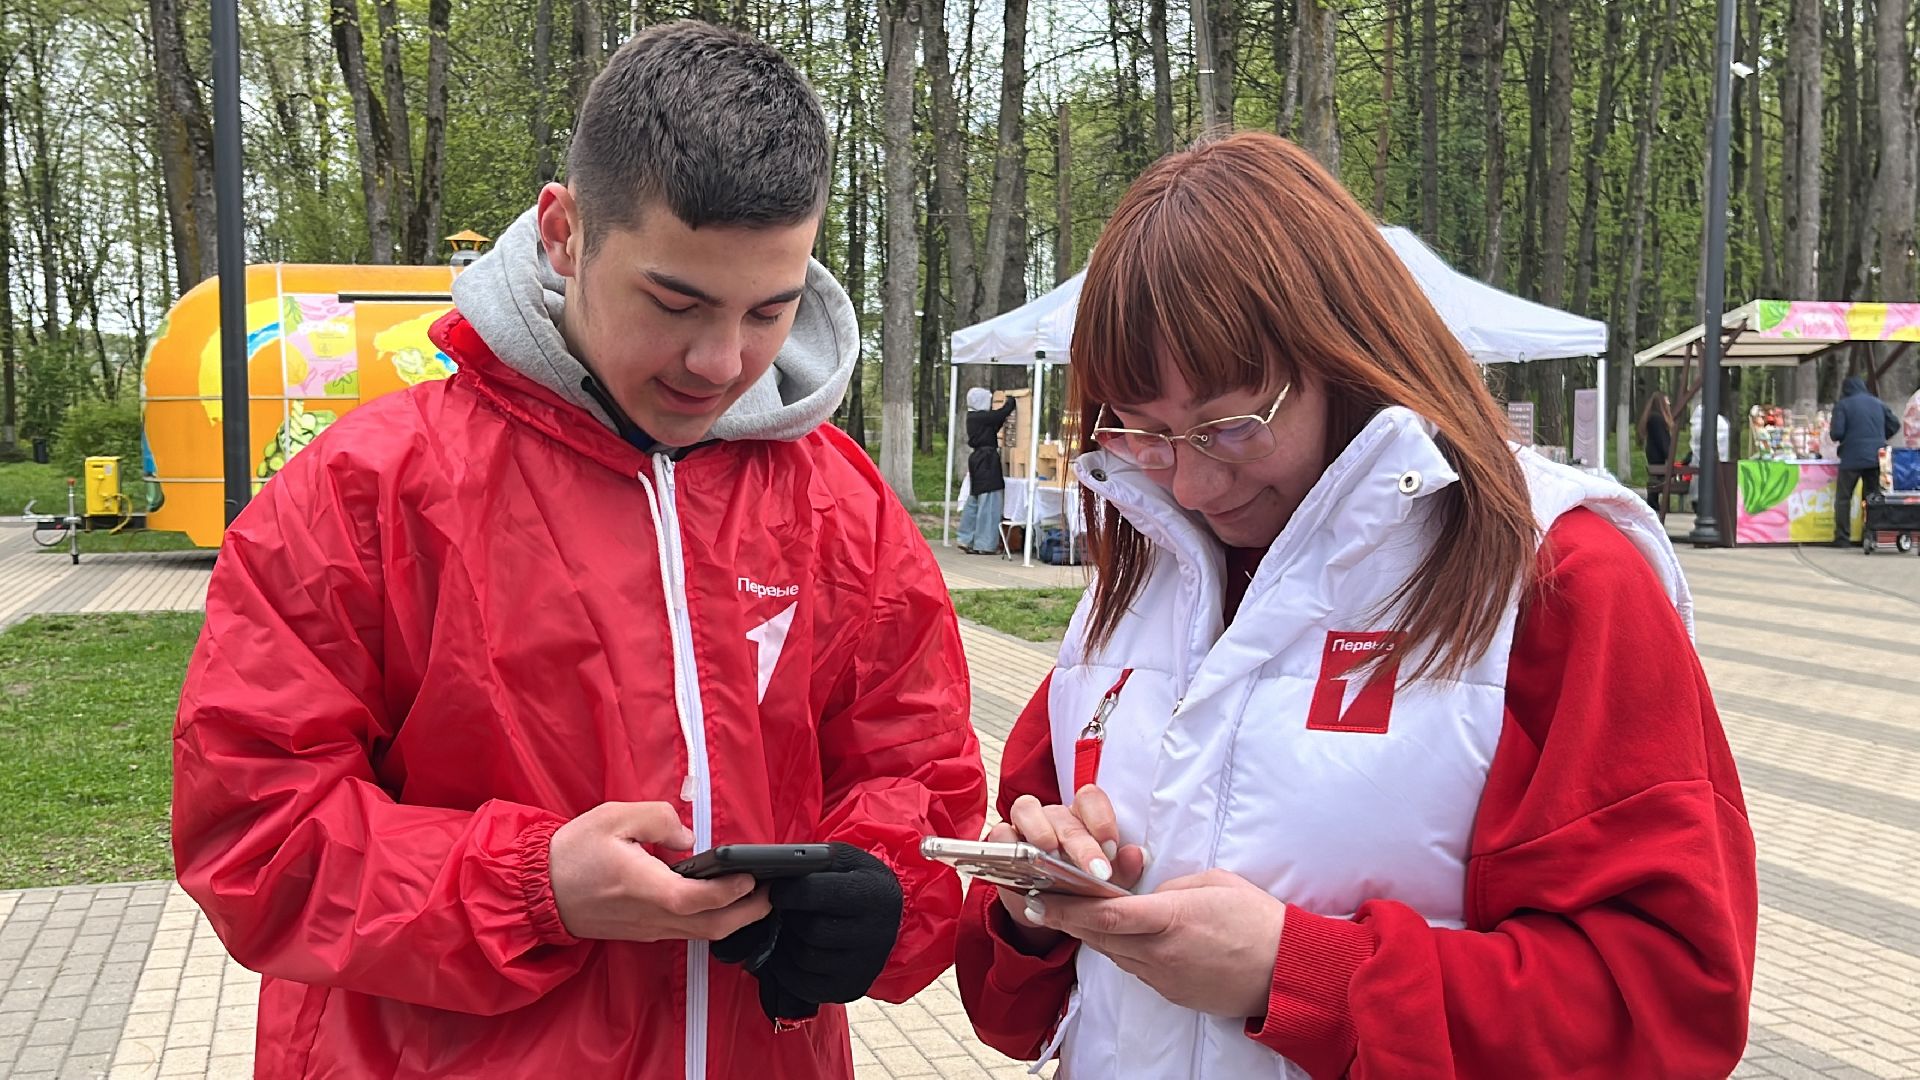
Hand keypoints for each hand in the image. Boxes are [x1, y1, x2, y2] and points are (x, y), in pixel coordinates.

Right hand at [548, 802, 770, 942]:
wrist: (535, 889)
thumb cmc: (572, 853)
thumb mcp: (613, 817)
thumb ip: (658, 819)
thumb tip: (689, 836)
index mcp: (645, 889)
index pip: (699, 900)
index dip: (731, 891)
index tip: (753, 876)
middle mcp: (651, 917)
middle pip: (710, 928)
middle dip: (747, 913)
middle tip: (772, 893)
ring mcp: (647, 929)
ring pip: (700, 934)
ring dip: (733, 919)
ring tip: (756, 896)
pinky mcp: (642, 931)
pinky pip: (685, 933)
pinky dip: (711, 922)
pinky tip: (721, 903)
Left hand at [718, 843, 903, 1021]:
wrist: (890, 917)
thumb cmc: (859, 881)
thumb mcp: (846, 860)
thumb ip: (815, 860)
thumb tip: (773, 869)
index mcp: (873, 894)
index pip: (814, 893)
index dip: (787, 891)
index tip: (777, 890)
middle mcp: (876, 934)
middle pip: (810, 930)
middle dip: (790, 919)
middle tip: (784, 910)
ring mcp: (865, 966)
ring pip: (805, 958)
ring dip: (789, 943)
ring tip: (791, 928)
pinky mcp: (851, 988)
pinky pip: (804, 983)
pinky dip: (788, 968)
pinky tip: (791, 950)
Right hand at [992, 787, 1146, 946]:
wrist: (1051, 912)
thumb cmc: (1080, 889)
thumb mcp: (1106, 884)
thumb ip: (1124, 871)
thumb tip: (1136, 855)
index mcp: (1083, 818)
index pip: (1090, 799)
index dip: (1101, 820)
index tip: (1112, 850)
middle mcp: (1054, 816)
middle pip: (1065, 815)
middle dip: (1082, 845)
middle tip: (1096, 872)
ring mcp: (1025, 825)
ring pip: (1027, 808)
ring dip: (1040, 833)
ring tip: (1050, 858)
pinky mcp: (1002, 842)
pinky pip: (1000, 832)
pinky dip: (1008, 843)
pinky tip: (1020, 863)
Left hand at [1032, 868, 1285, 1019]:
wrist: (1286, 970)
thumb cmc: (1257, 920)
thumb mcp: (1214, 883)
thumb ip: (1173, 886)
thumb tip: (1149, 894)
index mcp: (1171, 919)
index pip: (1106, 916)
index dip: (1067, 908)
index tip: (1040, 897)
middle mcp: (1162, 953)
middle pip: (1100, 938)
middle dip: (1068, 920)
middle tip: (1041, 903)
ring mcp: (1166, 977)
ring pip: (1115, 955)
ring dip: (1093, 936)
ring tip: (1074, 916)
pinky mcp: (1173, 993)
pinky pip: (1137, 970)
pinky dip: (1123, 952)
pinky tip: (1119, 938)